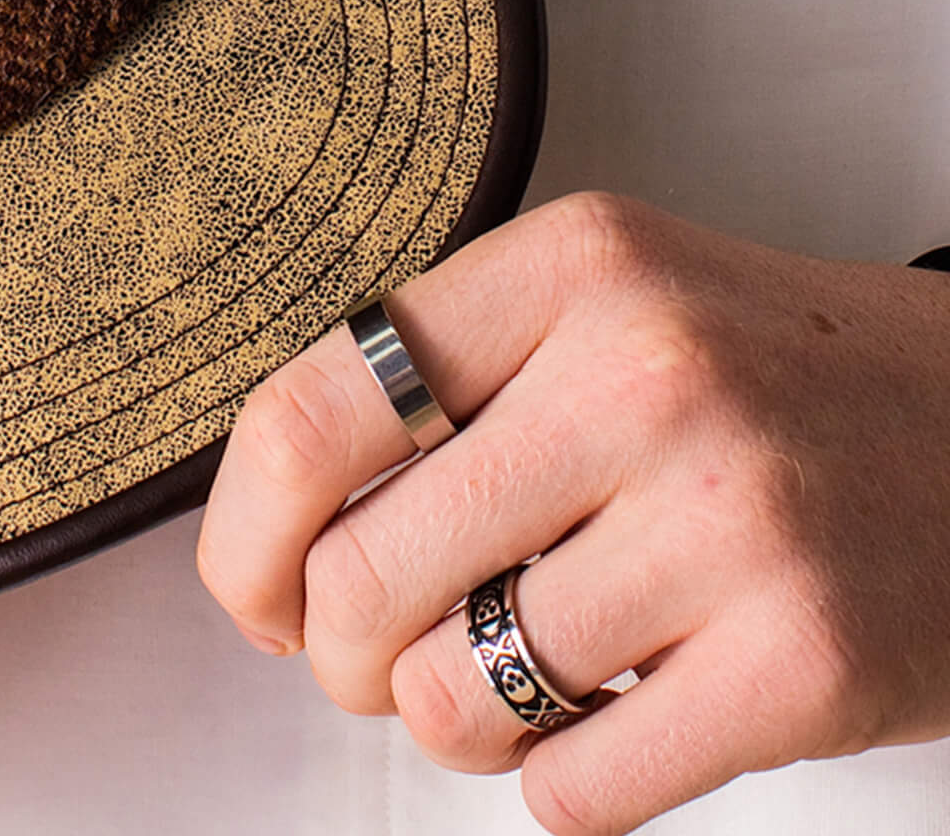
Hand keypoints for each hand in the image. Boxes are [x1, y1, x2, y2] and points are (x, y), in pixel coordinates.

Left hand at [196, 192, 949, 834]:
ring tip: (519, 668)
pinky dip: (558, 777)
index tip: (254, 594)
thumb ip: (437, 387)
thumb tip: (269, 549)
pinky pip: (572, 790)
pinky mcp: (808, 662)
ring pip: (452, 696)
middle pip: (359, 578)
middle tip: (383, 654)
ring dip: (453, 717)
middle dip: (340, 654)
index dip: (241, 537)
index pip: (309, 416)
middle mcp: (641, 372)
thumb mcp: (594, 306)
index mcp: (565, 265)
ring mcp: (731, 519)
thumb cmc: (755, 381)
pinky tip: (613, 713)